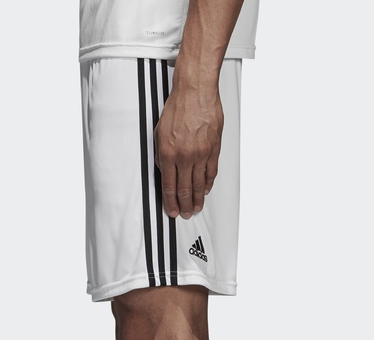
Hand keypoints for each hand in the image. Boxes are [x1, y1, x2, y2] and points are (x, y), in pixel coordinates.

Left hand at [154, 82, 223, 218]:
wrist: (195, 90)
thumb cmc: (177, 108)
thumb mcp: (159, 132)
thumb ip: (161, 155)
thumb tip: (165, 172)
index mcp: (168, 153)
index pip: (169, 186)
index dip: (171, 202)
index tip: (172, 211)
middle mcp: (185, 156)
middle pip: (184, 189)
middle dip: (184, 205)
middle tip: (186, 214)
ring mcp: (201, 153)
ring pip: (198, 184)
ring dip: (197, 199)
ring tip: (196, 208)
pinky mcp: (213, 148)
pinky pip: (211, 172)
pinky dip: (208, 184)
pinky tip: (205, 190)